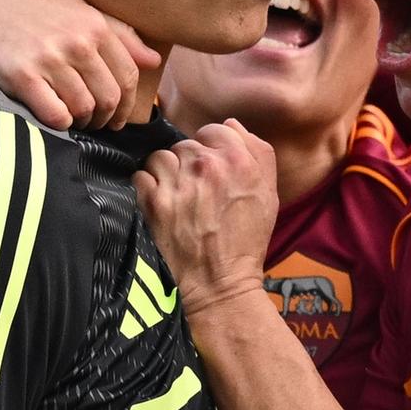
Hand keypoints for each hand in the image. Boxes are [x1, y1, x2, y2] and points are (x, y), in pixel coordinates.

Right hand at [0, 0, 160, 128]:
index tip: (116, 114)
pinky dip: (59, 123)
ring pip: (85, 110)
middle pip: (111, 98)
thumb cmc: (18, 3)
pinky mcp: (21, 76)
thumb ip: (116, 31)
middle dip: (107, 118)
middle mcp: (76, 41)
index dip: (128, 103)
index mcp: (93, 24)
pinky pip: (56, 116)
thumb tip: (153, 59)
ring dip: (82, 122)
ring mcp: (49, 59)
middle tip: (95, 124)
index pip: (129, 76)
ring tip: (72, 119)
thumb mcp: (70, 5)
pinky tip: (50, 115)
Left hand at [137, 121, 278, 317]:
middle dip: (189, 164)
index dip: (212, 149)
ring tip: (176, 197)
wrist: (220, 284)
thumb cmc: (247, 241)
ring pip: (161, 157)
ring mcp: (178, 183)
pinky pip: (141, 176)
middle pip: (186, 144)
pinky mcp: (153, 201)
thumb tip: (231, 125)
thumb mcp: (269, 194)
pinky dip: (147, 189)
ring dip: (166, 174)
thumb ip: (258, 152)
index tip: (212, 170)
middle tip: (196, 190)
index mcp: (240, 160)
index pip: (215, 130)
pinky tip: (160, 205)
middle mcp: (208, 166)